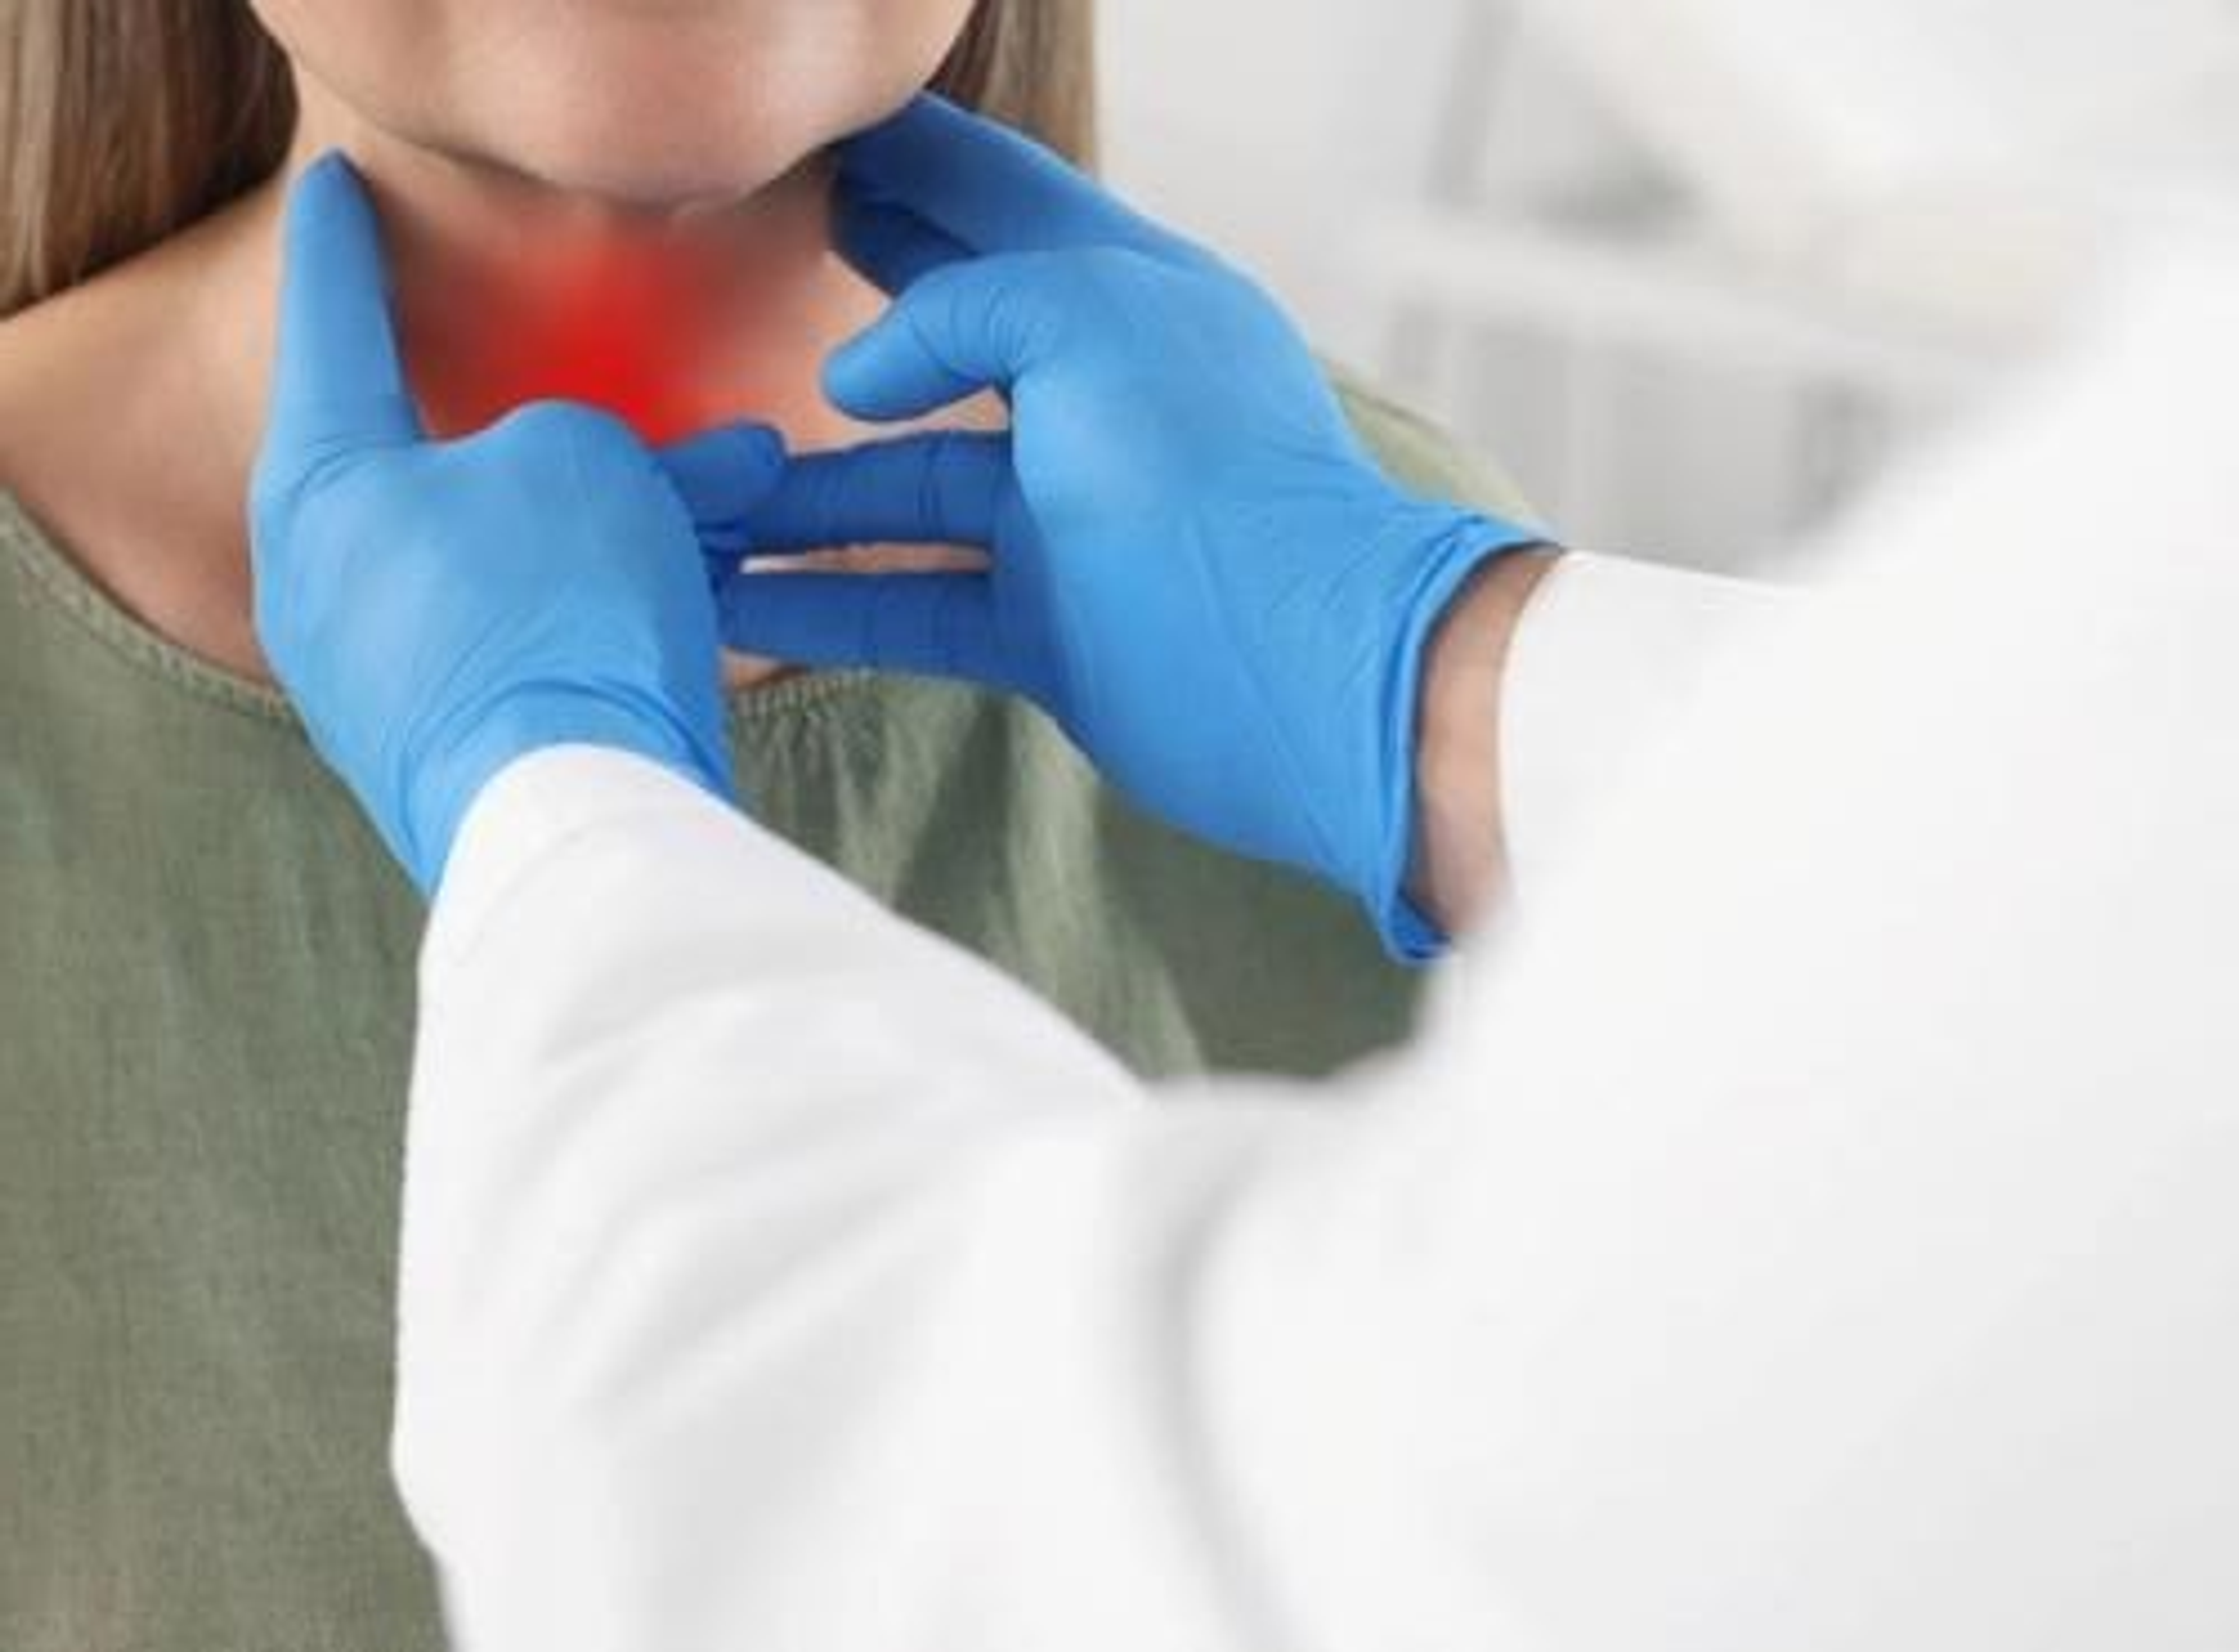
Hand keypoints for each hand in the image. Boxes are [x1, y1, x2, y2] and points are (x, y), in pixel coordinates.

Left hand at [251, 155, 765, 894]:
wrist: (576, 819)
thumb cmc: (554, 609)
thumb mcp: (580, 458)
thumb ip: (586, 432)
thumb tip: (660, 468)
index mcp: (319, 486)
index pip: (329, 325)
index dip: (340, 245)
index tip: (326, 188)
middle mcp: (326, 584)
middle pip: (443, 459)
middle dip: (561, 421)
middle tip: (617, 377)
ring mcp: (387, 678)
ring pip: (514, 552)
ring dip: (625, 512)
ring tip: (746, 485)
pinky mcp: (459, 747)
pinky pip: (538, 631)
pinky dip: (613, 592)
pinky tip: (714, 572)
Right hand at [712, 97, 1544, 959]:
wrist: (1308, 675)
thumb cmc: (1217, 479)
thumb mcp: (1091, 322)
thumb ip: (966, 306)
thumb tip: (857, 373)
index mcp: (1125, 299)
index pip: (1000, 202)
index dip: (910, 164)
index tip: (823, 140)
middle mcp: (1092, 404)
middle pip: (940, 342)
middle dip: (843, 309)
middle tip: (740, 271)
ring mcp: (1066, 520)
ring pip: (903, 489)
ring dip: (796, 493)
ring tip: (687, 488)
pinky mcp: (1047, 626)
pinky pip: (909, 605)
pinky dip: (823, 602)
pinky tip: (735, 597)